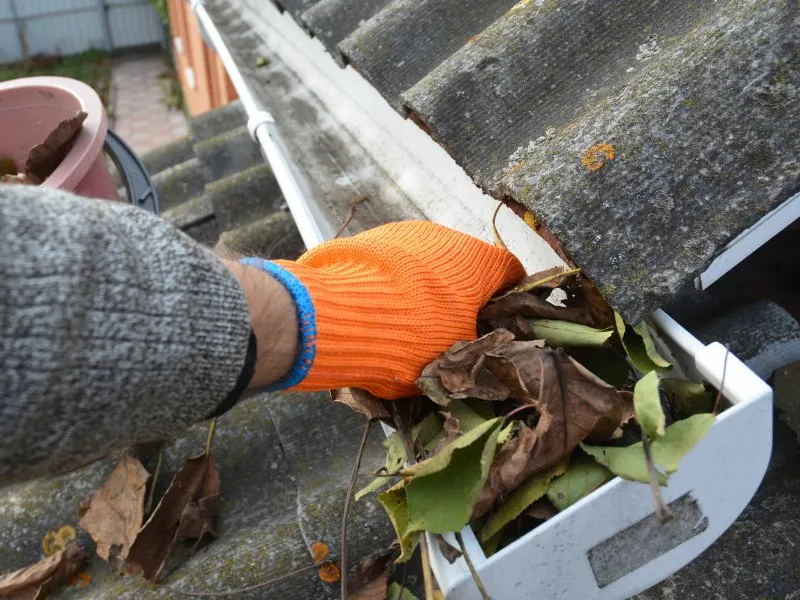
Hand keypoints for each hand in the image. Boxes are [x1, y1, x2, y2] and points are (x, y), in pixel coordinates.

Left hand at [241, 221, 524, 398]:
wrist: (336, 314)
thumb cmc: (411, 338)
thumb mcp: (453, 358)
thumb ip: (474, 349)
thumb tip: (479, 352)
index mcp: (479, 262)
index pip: (512, 272)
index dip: (510, 298)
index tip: (501, 321)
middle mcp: (447, 236)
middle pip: (466, 267)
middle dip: (463, 296)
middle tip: (450, 331)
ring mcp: (405, 232)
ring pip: (427, 262)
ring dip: (425, 289)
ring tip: (406, 324)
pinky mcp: (369, 238)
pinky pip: (393, 262)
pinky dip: (393, 283)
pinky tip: (377, 309)